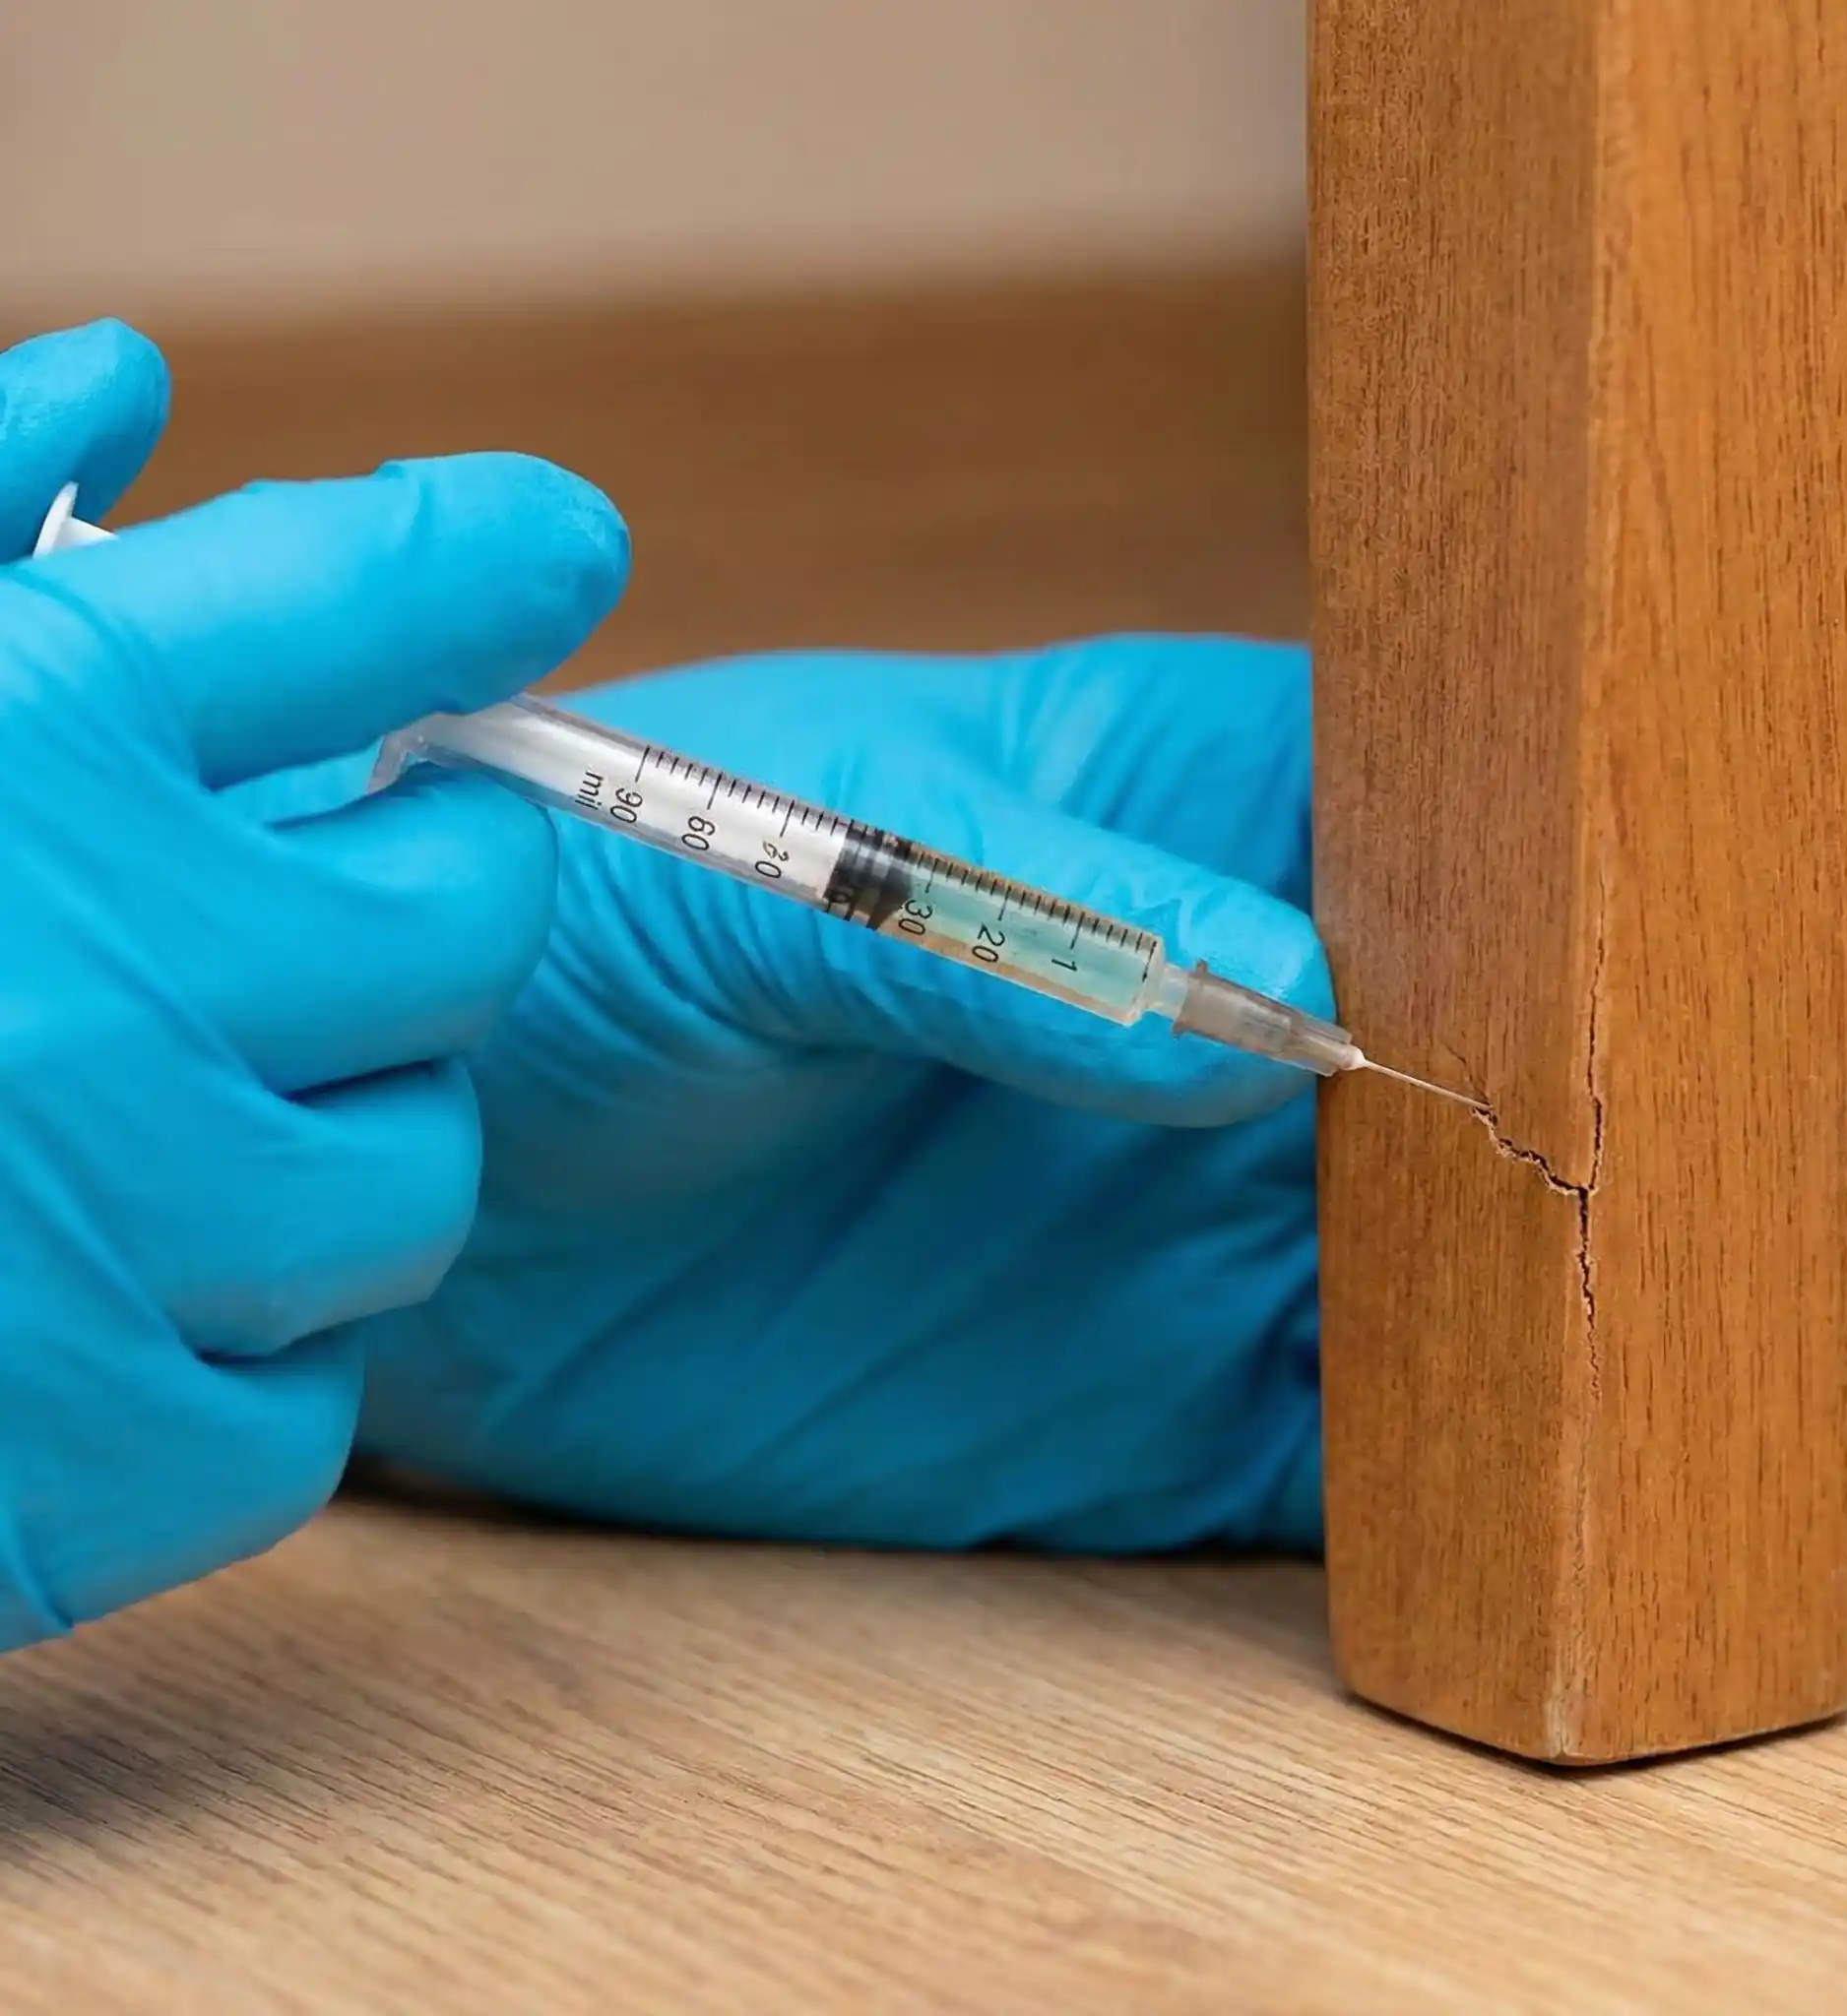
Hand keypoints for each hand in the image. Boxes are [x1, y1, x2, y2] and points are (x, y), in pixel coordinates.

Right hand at [0, 322, 626, 1649]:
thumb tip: (130, 393)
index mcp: (7, 744)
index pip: (354, 598)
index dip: (479, 560)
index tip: (550, 547)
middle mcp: (100, 986)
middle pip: (466, 926)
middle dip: (419, 907)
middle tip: (323, 913)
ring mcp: (116, 1243)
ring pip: (413, 1177)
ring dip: (334, 1147)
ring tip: (164, 1129)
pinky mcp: (90, 1474)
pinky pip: (305, 1403)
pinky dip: (236, 1361)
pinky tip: (96, 1310)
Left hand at [347, 639, 1846, 1584]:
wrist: (433, 1161)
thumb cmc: (583, 915)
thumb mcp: (773, 854)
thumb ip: (1014, 916)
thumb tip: (1267, 1007)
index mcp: (1197, 814)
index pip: (1524, 818)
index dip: (1748, 857)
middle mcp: (1253, 1021)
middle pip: (1585, 1069)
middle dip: (1806, 1122)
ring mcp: (1216, 1233)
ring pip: (1530, 1290)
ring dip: (1728, 1333)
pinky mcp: (1146, 1415)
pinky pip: (1387, 1467)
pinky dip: (1542, 1499)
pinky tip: (1713, 1521)